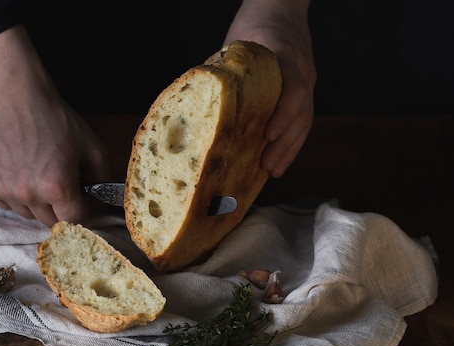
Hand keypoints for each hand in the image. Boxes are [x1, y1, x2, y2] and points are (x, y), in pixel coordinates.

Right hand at [0, 26, 108, 225]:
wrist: (16, 99)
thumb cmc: (56, 120)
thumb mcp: (93, 147)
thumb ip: (102, 179)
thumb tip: (98, 204)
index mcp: (56, 187)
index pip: (75, 219)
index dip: (82, 208)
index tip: (81, 196)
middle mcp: (28, 194)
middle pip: (51, 220)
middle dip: (60, 206)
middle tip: (59, 180)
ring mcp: (5, 191)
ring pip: (28, 214)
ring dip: (37, 201)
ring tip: (38, 172)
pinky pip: (8, 204)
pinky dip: (16, 194)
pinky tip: (20, 170)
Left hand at [224, 0, 315, 177]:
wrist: (280, 10)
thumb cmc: (253, 28)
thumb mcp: (235, 43)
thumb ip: (223, 71)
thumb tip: (196, 105)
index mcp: (285, 57)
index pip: (294, 87)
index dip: (283, 114)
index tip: (268, 134)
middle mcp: (302, 72)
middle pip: (302, 113)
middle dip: (285, 143)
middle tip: (267, 166)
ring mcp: (307, 83)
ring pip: (304, 121)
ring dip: (289, 149)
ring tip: (273, 171)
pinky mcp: (303, 93)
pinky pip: (301, 121)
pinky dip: (290, 143)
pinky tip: (278, 161)